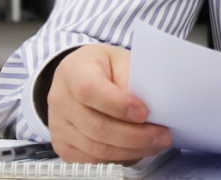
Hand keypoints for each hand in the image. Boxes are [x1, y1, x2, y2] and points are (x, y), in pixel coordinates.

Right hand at [47, 44, 172, 163]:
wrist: (78, 77)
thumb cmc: (104, 67)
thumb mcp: (119, 59)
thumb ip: (130, 78)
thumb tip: (146, 108)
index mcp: (72, 71)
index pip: (90, 90)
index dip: (118, 105)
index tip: (145, 113)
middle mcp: (60, 99)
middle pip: (96, 127)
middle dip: (134, 136)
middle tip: (162, 136)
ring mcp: (57, 126)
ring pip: (96, 149)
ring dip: (131, 151)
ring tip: (156, 144)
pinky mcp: (63, 146)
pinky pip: (93, 161)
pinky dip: (119, 159)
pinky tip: (137, 150)